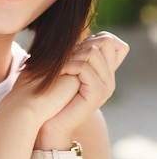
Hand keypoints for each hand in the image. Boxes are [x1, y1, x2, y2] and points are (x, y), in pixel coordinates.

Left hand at [37, 32, 128, 147]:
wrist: (46, 124)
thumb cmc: (47, 94)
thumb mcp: (61, 69)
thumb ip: (71, 54)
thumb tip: (71, 34)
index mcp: (103, 72)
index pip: (112, 41)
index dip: (93, 38)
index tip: (72, 50)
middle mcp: (108, 78)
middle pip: (105, 42)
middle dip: (79, 45)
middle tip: (62, 60)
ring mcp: (105, 87)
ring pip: (93, 53)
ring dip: (71, 56)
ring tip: (58, 67)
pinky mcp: (97, 95)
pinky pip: (85, 68)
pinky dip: (68, 66)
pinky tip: (58, 73)